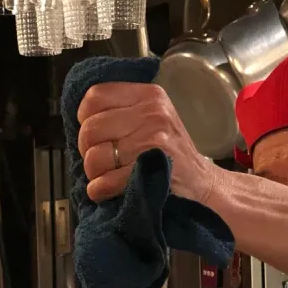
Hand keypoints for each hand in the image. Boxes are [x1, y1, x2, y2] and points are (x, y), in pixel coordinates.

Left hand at [77, 82, 217, 204]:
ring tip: (104, 176)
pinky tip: (103, 191)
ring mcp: (153, 141)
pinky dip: (99, 189)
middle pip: (91, 128)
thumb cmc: (175, 154)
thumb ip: (126, 110)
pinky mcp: (152, 168)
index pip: (96, 96)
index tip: (93, 133)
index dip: (84, 117)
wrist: (204, 184)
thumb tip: (83, 120)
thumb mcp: (157, 118)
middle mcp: (152, 114)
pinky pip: (107, 180)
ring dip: (94, 173)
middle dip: (87, 150)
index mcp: (150, 96)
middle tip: (98, 160)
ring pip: (96, 157)